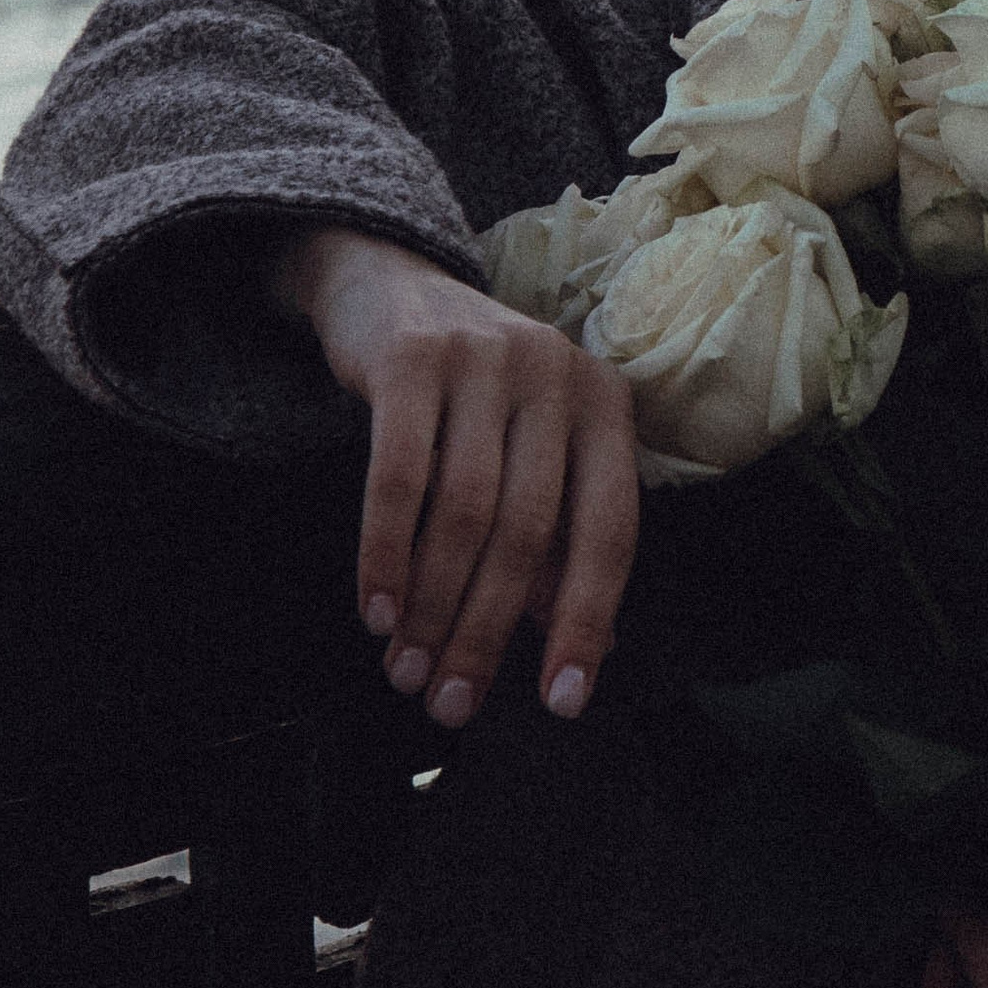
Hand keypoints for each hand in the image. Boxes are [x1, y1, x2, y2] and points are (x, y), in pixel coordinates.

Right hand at [269, 225, 638, 733]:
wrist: (391, 285)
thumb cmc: (474, 395)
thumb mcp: (531, 450)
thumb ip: (558, 541)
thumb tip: (588, 652)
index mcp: (604, 402)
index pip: (611, 528)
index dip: (588, 621)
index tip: (561, 702)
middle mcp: (555, 373)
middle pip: (529, 532)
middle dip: (487, 633)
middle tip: (451, 702)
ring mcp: (485, 358)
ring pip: (463, 512)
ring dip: (432, 608)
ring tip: (406, 670)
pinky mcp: (412, 358)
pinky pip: (398, 477)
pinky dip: (386, 555)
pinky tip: (377, 611)